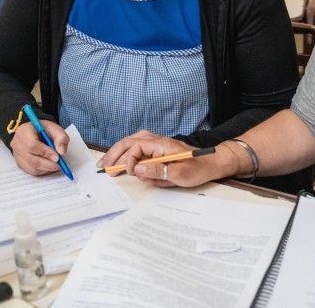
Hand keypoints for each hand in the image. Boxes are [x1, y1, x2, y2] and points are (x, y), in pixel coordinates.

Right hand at [10, 120, 68, 175]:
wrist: (35, 132)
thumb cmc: (44, 130)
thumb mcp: (55, 129)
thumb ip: (61, 138)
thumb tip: (61, 152)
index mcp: (24, 131)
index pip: (32, 145)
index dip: (45, 152)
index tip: (57, 157)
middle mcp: (17, 144)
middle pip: (31, 159)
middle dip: (47, 164)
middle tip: (59, 164)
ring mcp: (17, 155)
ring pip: (31, 167)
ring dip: (46, 168)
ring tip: (56, 165)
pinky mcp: (20, 163)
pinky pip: (31, 171)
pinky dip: (42, 171)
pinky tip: (49, 166)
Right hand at [97, 131, 228, 187]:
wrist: (210, 163)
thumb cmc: (197, 169)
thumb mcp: (180, 174)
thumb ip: (158, 171)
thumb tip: (138, 168)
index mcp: (162, 144)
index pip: (137, 146)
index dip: (130, 159)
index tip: (131, 173)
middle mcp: (157, 140)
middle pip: (130, 141)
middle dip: (115, 154)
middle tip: (104, 168)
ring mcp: (156, 143)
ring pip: (131, 142)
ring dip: (117, 152)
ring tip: (106, 164)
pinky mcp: (157, 149)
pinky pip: (137, 147)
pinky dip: (126, 152)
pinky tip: (119, 160)